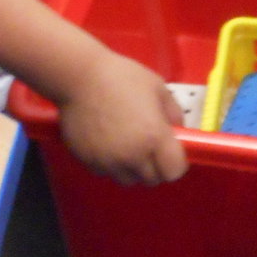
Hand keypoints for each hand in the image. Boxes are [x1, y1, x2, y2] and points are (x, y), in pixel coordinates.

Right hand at [58, 51, 187, 185]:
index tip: (171, 152)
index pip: (174, 172)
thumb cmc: (121, 77)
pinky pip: (107, 172)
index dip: (176, 163)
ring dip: (133, 168)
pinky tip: (108, 142)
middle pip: (152, 180)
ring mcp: (109, 162)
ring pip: (129, 180)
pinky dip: (111, 164)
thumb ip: (173, 113)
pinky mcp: (89, 163)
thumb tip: (177, 132)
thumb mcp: (158, 87)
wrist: (79, 77)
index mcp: (153, 138)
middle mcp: (132, 157)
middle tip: (150, 146)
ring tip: (128, 144)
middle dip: (156, 166)